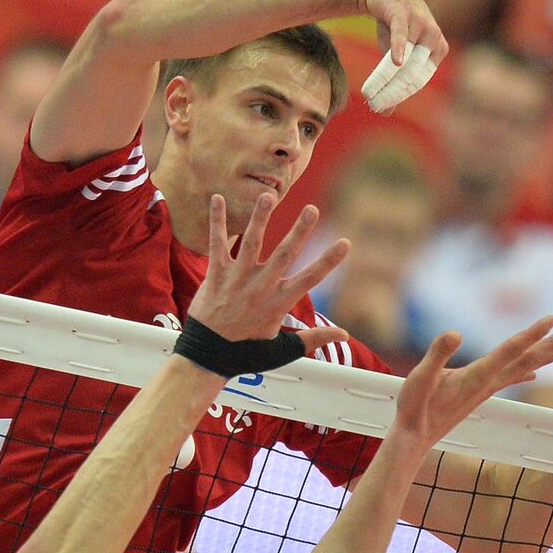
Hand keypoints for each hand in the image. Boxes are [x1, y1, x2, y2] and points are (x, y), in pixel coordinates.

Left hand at [186, 194, 349, 354]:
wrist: (207, 356)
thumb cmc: (247, 353)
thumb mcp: (283, 349)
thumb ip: (314, 338)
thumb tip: (345, 335)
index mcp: (279, 303)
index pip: (310, 278)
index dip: (329, 261)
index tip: (345, 242)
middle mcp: (260, 287)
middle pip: (284, 254)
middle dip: (300, 231)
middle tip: (312, 209)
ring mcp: (237, 279)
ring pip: (251, 242)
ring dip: (260, 217)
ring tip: (269, 196)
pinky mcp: (216, 274)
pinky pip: (217, 244)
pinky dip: (217, 221)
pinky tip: (218, 199)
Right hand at [359, 0, 448, 112]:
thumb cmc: (395, 27)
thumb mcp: (397, 56)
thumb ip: (396, 81)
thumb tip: (385, 112)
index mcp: (438, 52)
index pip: (418, 82)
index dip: (398, 96)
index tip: (380, 107)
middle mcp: (434, 39)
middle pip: (412, 74)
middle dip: (392, 91)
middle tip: (373, 104)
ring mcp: (421, 25)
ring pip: (404, 60)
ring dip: (385, 78)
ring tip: (369, 93)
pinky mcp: (404, 14)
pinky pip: (402, 34)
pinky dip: (399, 48)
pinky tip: (396, 62)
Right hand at [391, 317, 552, 448]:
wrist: (414, 437)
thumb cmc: (414, 406)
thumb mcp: (420, 376)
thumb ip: (437, 354)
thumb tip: (454, 334)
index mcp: (477, 375)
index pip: (511, 349)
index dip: (532, 333)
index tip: (552, 319)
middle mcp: (488, 382)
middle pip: (527, 358)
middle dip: (552, 342)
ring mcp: (486, 389)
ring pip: (523, 368)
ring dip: (546, 355)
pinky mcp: (480, 393)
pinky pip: (510, 378)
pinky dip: (526, 371)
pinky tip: (535, 372)